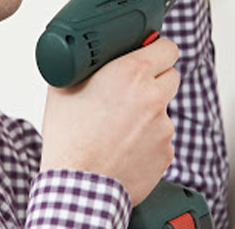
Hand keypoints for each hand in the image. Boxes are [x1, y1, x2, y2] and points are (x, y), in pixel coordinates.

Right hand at [39, 38, 180, 205]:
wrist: (77, 186)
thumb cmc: (69, 140)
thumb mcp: (64, 87)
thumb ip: (85, 65)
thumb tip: (89, 57)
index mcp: (131, 73)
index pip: (167, 47)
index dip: (157, 49)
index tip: (151, 54)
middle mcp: (153, 97)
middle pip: (171, 75)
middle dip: (155, 79)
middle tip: (131, 89)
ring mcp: (164, 127)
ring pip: (163, 109)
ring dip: (148, 112)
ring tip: (119, 126)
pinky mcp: (167, 152)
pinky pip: (161, 137)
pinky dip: (148, 139)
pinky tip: (124, 145)